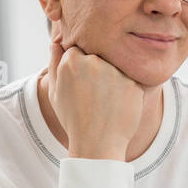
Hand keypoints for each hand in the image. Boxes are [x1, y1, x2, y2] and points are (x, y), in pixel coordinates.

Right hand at [47, 27, 144, 159]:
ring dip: (112, 79)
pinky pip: (130, 81)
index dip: (79, 67)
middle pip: (98, 56)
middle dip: (96, 70)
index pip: (78, 50)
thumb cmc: (73, 119)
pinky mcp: (133, 83)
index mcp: (72, 61)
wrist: (97, 144)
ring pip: (115, 67)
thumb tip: (56, 43)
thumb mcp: (55, 93)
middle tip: (93, 95)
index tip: (80, 83)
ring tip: (104, 103)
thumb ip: (54, 64)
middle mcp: (95, 61)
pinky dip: (125, 92)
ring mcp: (116, 71)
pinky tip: (117, 107)